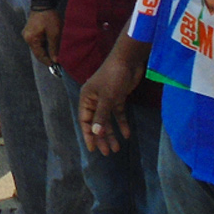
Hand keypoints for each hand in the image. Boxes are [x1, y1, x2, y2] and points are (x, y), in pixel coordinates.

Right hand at [23, 9, 61, 67]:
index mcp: (31, 39)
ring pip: (37, 46)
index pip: (39, 55)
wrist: (43, 3)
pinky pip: (36, 41)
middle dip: (47, 56)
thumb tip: (55, 60)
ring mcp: (27, 33)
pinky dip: (43, 44)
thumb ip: (54, 47)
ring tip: (55, 52)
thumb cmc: (49, 17)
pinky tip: (50, 44)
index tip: (56, 66)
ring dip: (45, 50)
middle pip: (37, 51)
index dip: (47, 61)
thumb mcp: (54, 33)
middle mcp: (27, 38)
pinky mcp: (30, 30)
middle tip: (57, 60)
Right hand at [78, 36, 148, 155]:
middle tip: (108, 152)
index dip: (89, 135)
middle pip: (97, 122)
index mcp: (87, 98)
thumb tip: (96, 133)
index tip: (93, 149)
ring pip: (108, 120)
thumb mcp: (107, 98)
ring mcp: (107, 99)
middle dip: (102, 137)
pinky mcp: (118, 97)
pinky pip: (118, 114)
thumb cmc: (113, 77)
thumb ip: (101, 116)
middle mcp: (95, 100)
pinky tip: (127, 134)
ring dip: (112, 133)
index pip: (85, 120)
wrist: (128, 61)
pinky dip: (122, 123)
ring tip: (117, 148)